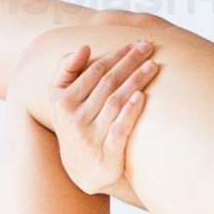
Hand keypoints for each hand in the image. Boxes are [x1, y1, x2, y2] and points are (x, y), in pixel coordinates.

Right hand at [44, 33, 156, 197]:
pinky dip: (131, 111)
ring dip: (136, 80)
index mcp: (62, 102)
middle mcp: (74, 119)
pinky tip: (142, 96)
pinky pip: (120, 128)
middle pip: (107, 83)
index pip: (94, 71)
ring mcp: (90, 138)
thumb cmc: (76, 124)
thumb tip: (84, 47)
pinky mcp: (107, 155)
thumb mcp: (61, 99)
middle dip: (129, 62)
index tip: (133, 43)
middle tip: (148, 47)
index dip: (115, 55)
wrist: (82, 170)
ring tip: (153, 66)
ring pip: (116, 101)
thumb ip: (66, 70)